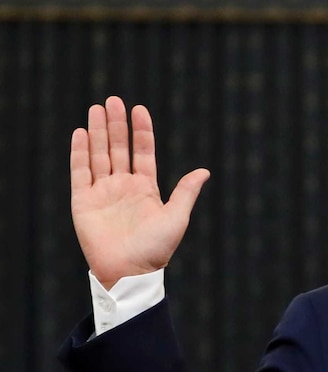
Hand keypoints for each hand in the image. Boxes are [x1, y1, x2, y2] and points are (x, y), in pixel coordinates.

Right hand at [70, 96, 209, 289]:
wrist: (130, 271)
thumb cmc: (156, 249)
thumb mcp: (176, 217)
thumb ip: (186, 191)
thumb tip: (205, 171)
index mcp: (146, 189)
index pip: (143, 152)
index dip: (141, 132)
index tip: (140, 109)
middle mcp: (123, 187)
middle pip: (118, 148)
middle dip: (116, 125)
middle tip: (114, 100)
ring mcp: (103, 193)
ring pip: (99, 155)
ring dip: (98, 132)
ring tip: (97, 108)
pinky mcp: (83, 202)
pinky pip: (80, 172)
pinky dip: (79, 152)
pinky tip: (81, 133)